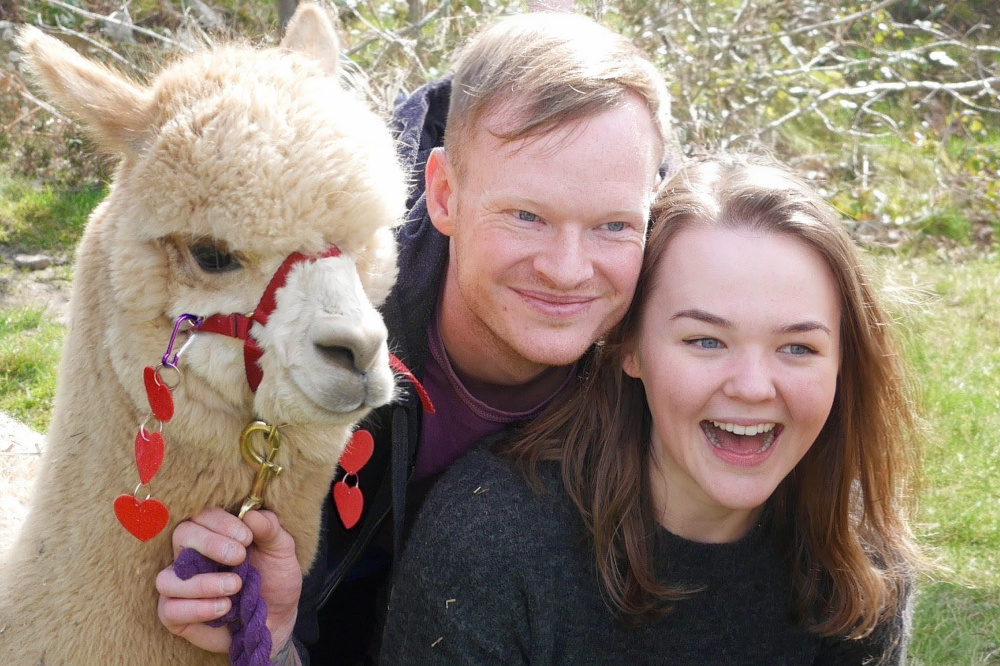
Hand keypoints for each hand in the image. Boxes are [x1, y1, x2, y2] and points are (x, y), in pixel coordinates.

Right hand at [155, 507, 302, 656]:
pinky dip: (196, 608)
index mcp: (215, 533)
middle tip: (239, 557)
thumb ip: (269, 529)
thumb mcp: (281, 550)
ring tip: (234, 586)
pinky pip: (169, 609)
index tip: (246, 538)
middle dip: (210, 544)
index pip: (203, 514)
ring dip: (202, 582)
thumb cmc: (274, 579)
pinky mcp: (176, 614)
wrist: (277, 619)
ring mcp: (180, 585)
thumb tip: (251, 515)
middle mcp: (191, 555)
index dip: (221, 522)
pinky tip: (224, 608)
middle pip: (181, 535)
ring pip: (167, 578)